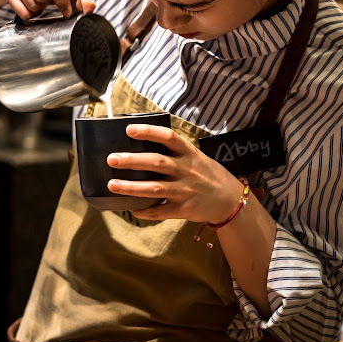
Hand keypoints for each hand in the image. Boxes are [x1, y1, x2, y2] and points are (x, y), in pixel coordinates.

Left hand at [106, 124, 242, 222]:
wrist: (230, 200)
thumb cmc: (207, 175)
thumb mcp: (195, 157)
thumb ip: (174, 153)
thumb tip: (141, 146)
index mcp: (189, 154)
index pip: (168, 137)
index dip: (148, 132)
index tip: (129, 129)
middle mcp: (187, 170)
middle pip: (157, 162)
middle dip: (132, 160)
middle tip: (112, 159)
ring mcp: (185, 191)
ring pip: (154, 188)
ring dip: (131, 188)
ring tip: (112, 185)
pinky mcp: (183, 209)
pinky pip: (160, 211)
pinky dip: (144, 211)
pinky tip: (131, 208)